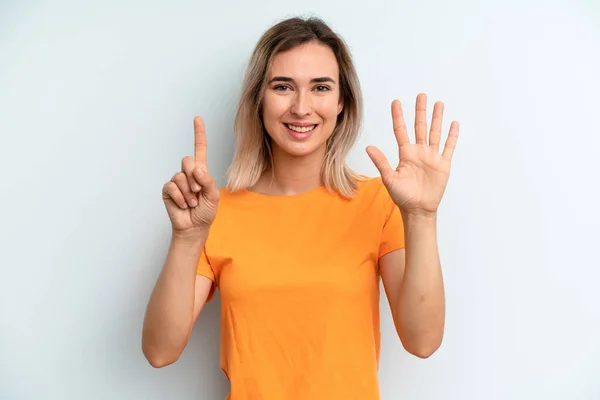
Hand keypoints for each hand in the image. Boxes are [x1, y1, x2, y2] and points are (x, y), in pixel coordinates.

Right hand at [162, 116, 219, 234]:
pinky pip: (172, 186)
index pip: (200, 149)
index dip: (199, 134)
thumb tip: (197, 168)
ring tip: (192, 202)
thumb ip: (208, 181)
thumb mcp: (213, 196)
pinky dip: (180, 197)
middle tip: (198, 192)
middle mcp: (188, 173)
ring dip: (188, 192)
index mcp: (201, 171)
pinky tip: (183, 205)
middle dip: (194, 177)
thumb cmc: (206, 211)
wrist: (195, 227)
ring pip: (180, 176)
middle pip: (187, 160)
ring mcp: (177, 181)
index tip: (197, 118)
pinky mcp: (168, 190)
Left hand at [366, 93, 458, 215]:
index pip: (401, 130)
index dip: (398, 116)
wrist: (418, 210)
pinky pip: (448, 147)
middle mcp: (419, 152)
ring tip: (438, 104)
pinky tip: (453, 124)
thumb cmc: (402, 196)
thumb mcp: (389, 179)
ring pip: (435, 133)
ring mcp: (432, 157)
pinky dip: (452, 136)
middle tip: (421, 95)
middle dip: (420, 111)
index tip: (396, 102)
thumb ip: (381, 162)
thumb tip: (369, 148)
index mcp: (405, 154)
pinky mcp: (443, 165)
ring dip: (437, 119)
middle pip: (420, 127)